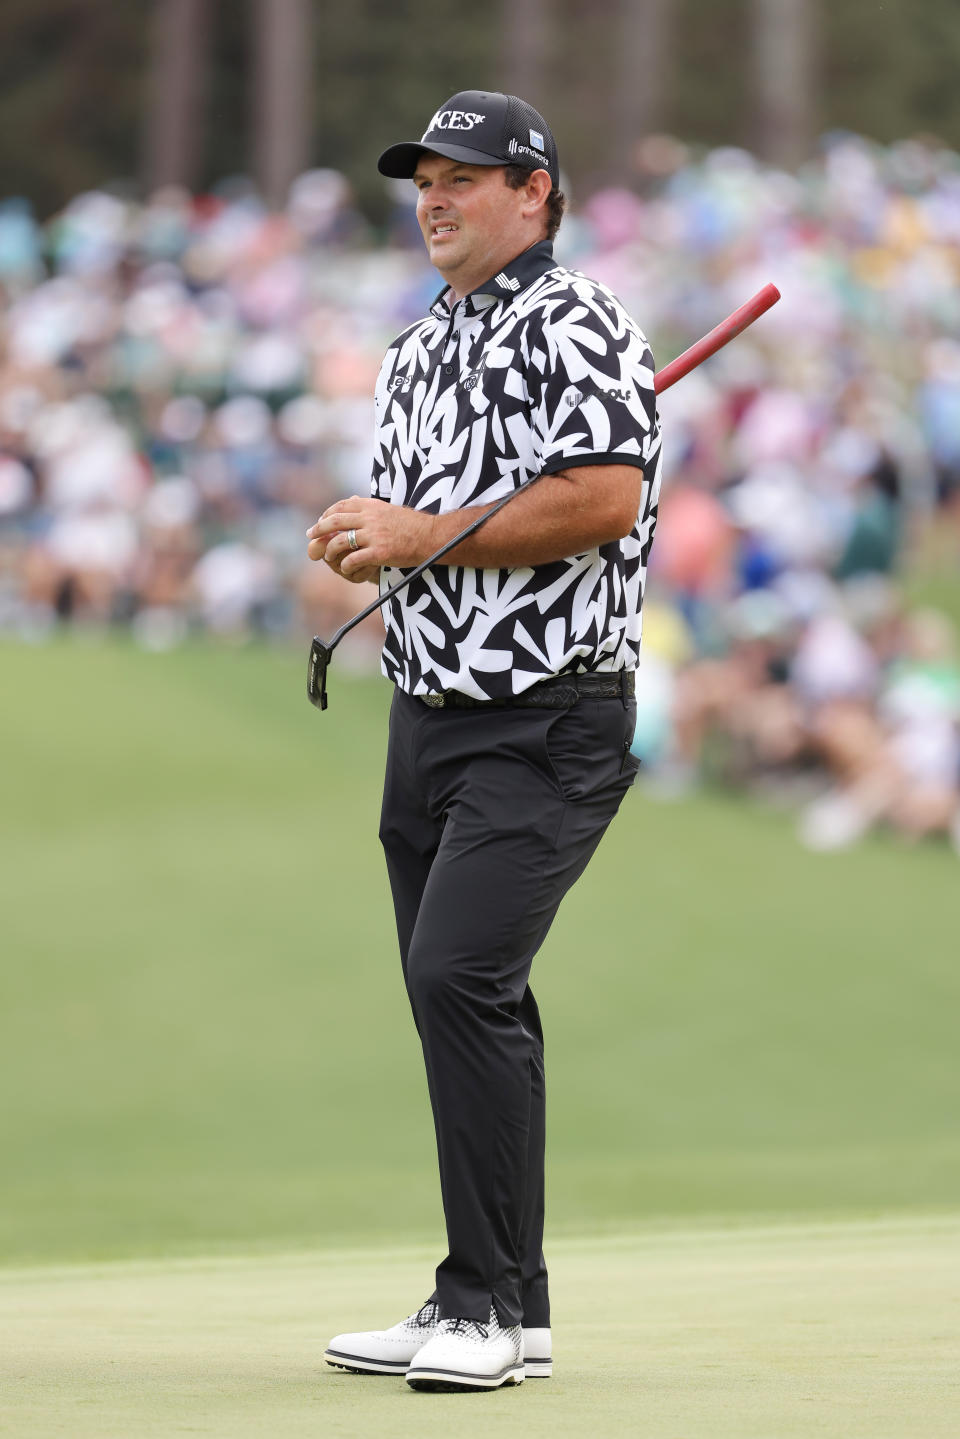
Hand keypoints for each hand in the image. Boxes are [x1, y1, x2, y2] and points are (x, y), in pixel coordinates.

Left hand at [306, 496, 436, 577]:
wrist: (431, 536)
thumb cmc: (412, 525)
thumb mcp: (388, 509)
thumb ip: (370, 508)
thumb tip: (354, 501)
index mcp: (371, 506)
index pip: (341, 506)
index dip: (327, 514)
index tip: (320, 521)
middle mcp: (370, 518)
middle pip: (335, 521)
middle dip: (319, 529)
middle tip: (311, 536)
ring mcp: (374, 535)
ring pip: (340, 541)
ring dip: (329, 550)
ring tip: (327, 556)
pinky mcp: (379, 552)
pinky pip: (354, 559)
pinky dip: (346, 565)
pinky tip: (345, 568)